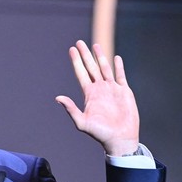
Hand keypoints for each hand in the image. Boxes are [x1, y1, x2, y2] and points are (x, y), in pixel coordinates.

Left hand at [55, 40, 139, 155]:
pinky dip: (119, 67)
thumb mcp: (82, 122)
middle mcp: (99, 89)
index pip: (81, 73)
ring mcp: (112, 89)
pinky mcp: (124, 92)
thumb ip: (71, 109)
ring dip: (101, 57)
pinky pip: (121, 76)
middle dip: (85, 55)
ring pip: (105, 68)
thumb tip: (57, 98)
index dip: (76, 61)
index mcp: (89, 94)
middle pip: (91, 67)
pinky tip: (116, 58)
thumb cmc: (100, 133)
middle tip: (79, 42)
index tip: (71, 50)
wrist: (119, 139)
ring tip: (95, 45)